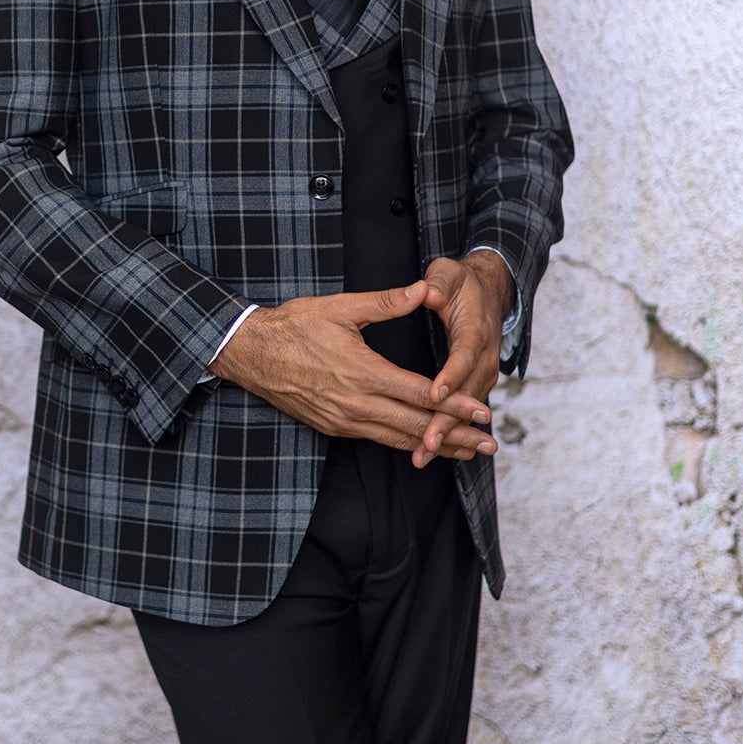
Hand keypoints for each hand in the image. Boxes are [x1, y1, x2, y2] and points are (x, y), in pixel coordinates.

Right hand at [209, 284, 497, 461]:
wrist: (252, 353)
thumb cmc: (295, 326)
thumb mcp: (341, 307)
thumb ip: (386, 302)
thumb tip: (424, 290)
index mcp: (364, 373)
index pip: (421, 394)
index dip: (456, 405)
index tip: (484, 412)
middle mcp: (357, 404)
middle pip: (417, 426)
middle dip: (457, 437)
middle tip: (490, 445)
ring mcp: (345, 420)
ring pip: (399, 439)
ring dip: (436, 447)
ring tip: (468, 453)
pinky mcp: (335, 427)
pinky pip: (378, 439)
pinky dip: (406, 444)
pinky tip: (424, 446)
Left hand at [412, 252, 513, 468]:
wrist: (487, 291)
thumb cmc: (460, 283)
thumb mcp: (448, 273)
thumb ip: (438, 283)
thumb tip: (427, 291)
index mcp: (476, 329)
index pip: (464, 355)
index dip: (452, 376)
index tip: (434, 394)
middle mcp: (485, 356)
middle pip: (468, 392)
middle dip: (448, 419)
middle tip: (427, 442)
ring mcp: (484, 371)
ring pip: (468, 407)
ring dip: (448, 432)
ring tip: (423, 454)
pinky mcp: (476, 382)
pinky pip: (465, 410)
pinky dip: (450, 431)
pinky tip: (431, 451)